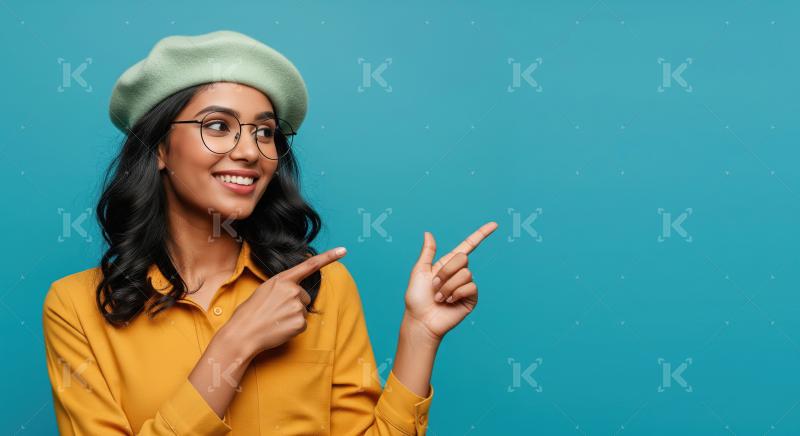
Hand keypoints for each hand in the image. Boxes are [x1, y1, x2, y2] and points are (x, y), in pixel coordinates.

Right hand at [224, 247, 346, 357]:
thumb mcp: (264, 291)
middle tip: (274, 312)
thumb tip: (294, 293)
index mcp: (282, 279)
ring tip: (274, 320)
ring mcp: (298, 306)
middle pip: (304, 296)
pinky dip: (292, 328)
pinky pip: (302, 324)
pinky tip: (279, 329)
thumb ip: (282, 287)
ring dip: (292, 316)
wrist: (243, 334)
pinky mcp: (300, 322)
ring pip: (302, 311)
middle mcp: (293, 290)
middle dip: (293, 304)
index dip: (329, 257)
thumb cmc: (250, 313)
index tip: (344, 250)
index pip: (309, 265)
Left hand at [403, 221, 497, 340]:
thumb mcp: (419, 271)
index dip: (481, 234)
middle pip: (463, 258)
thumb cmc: (417, 298)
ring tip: (440, 297)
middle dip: (446, 271)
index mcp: (447, 264)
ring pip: (465, 274)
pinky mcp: (471, 298)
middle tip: (435, 285)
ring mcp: (466, 286)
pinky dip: (457, 293)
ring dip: (448, 286)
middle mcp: (459, 273)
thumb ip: (427, 252)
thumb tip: (428, 233)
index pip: (468, 246)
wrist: (421, 320)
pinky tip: (449, 301)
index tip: (494, 224)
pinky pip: (471, 287)